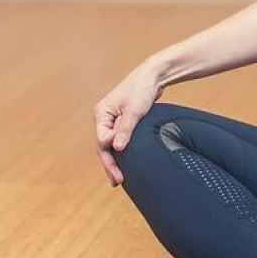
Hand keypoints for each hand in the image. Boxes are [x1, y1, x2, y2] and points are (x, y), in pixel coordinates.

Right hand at [92, 64, 161, 186]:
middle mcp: (104, 118)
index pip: (102, 139)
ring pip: (111, 145)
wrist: (154, 76)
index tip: (120, 164)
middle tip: (117, 181)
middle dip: (110, 163)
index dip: (110, 153)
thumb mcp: (134, 110)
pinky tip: (125, 165)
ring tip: (118, 180)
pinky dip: (122, 153)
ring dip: (115, 161)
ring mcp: (113, 121)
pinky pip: (119, 141)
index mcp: (102, 113)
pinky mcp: (123, 122)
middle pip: (104, 145)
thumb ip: (125, 129)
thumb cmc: (142, 89)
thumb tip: (118, 148)